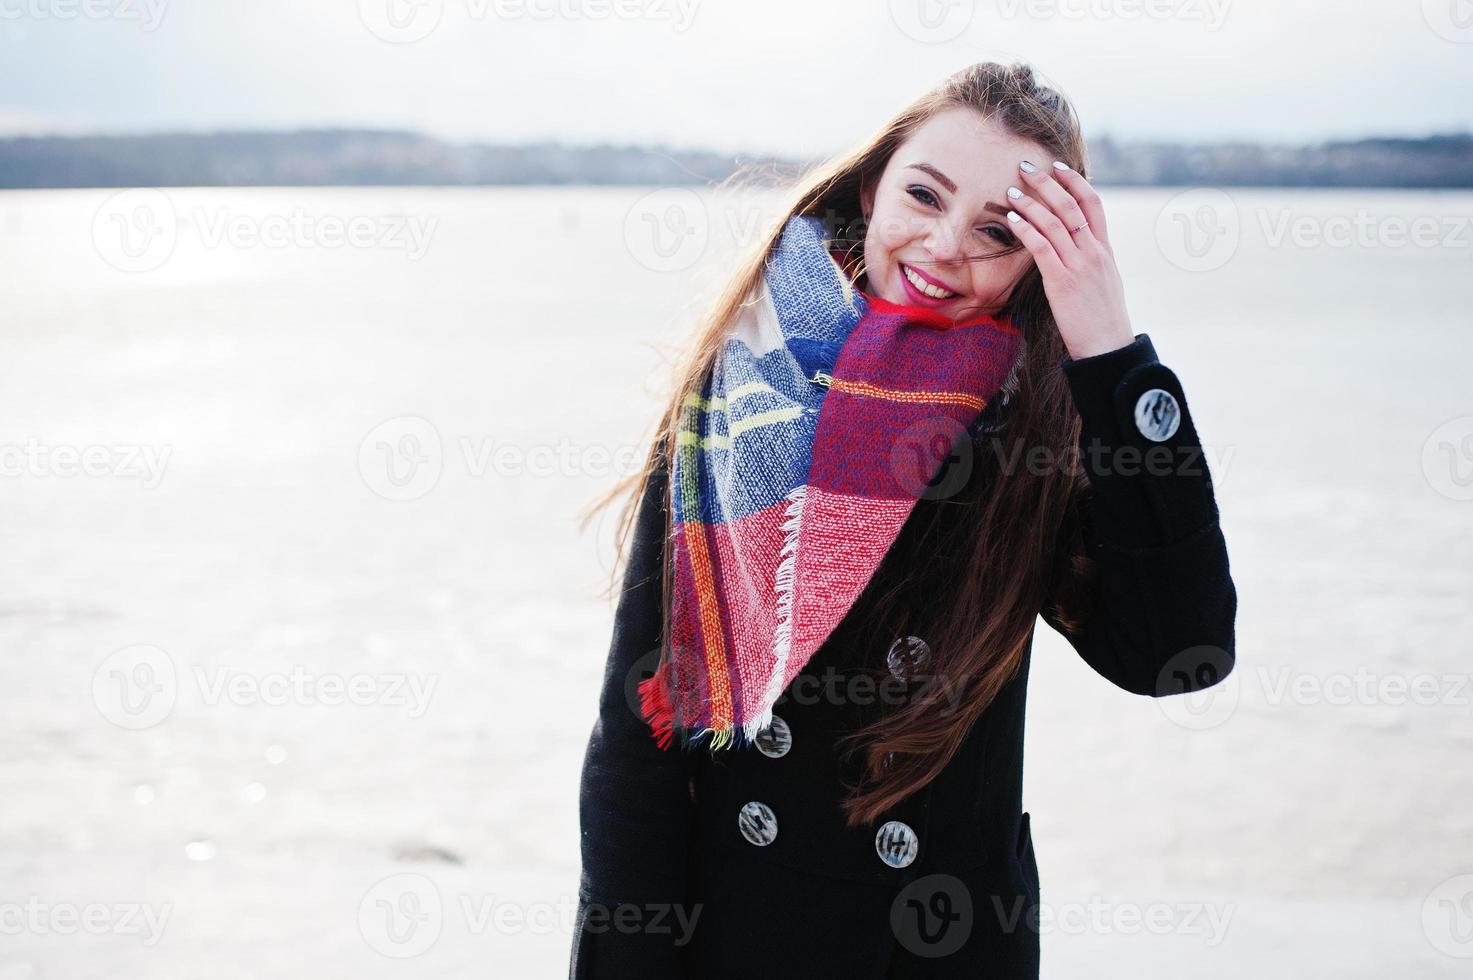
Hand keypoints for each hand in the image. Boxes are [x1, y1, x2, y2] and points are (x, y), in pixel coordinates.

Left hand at [1004, 160, 1135, 360]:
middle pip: (1071, 205)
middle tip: (1025, 166)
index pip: (1093, 204)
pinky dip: (1026, 229)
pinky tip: (1012, 220)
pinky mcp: (1063, 282)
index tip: (1057, 165)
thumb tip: (1077, 246)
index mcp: (1105, 250)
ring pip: (1054, 223)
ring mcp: (1079, 266)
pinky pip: (1042, 247)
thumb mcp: (1104, 282)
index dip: (1075, 181)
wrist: (1109, 347)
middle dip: (1047, 182)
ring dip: (1031, 203)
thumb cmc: (1102, 319)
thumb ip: (1092, 259)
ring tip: (1012, 191)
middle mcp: (1094, 252)